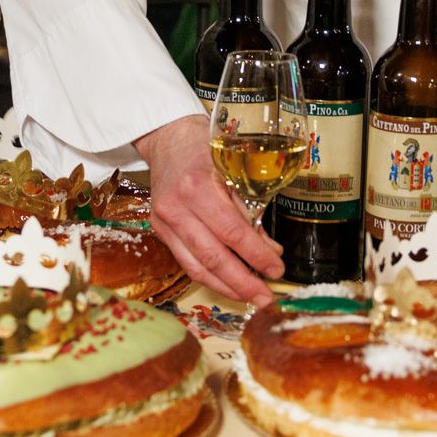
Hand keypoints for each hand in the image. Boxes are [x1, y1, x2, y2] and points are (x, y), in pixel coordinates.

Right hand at [134, 114, 282, 306]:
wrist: (167, 138)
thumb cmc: (204, 148)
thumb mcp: (233, 170)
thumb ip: (249, 209)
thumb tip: (270, 249)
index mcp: (198, 187)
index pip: (233, 233)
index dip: (257, 256)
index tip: (277, 269)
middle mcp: (177, 207)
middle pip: (214, 257)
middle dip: (243, 282)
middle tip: (266, 297)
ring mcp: (164, 221)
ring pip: (197, 266)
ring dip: (226, 287)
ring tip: (250, 298)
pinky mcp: (159, 229)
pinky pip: (186, 261)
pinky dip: (208, 277)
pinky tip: (227, 285)